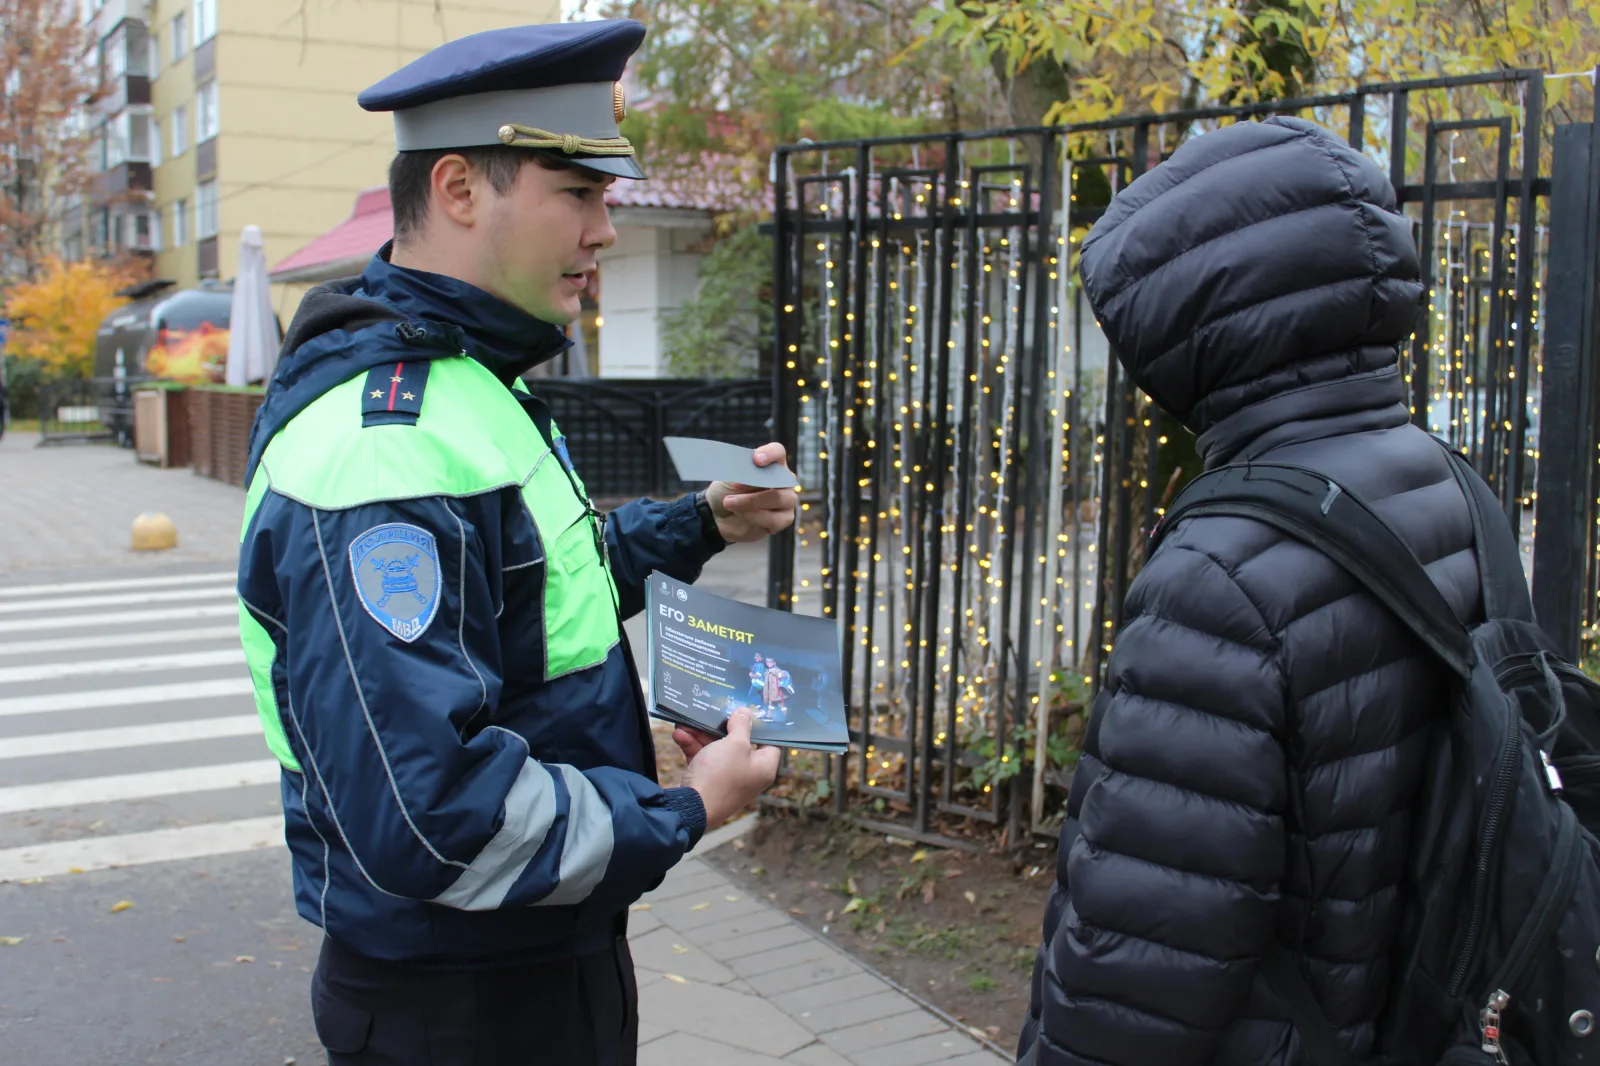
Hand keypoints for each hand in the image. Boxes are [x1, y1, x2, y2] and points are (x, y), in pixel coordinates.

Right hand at [678, 710, 780, 827]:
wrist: (690, 807)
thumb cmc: (720, 775)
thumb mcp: (735, 744)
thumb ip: (741, 726)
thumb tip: (746, 713)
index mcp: (763, 768)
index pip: (769, 743)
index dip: (760, 727)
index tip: (748, 712)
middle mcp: (748, 774)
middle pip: (739, 744)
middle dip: (722, 728)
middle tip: (715, 712)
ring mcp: (727, 779)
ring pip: (717, 750)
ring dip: (701, 735)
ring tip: (688, 721)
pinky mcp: (708, 783)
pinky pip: (703, 760)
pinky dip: (693, 747)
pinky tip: (680, 734)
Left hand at [706, 443, 798, 543]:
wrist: (719, 516)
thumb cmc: (726, 492)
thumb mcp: (728, 480)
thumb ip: (740, 472)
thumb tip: (747, 474)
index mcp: (770, 464)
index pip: (778, 452)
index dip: (770, 453)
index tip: (756, 459)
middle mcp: (783, 480)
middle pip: (782, 480)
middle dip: (756, 487)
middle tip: (730, 494)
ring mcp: (786, 500)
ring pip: (780, 499)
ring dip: (752, 503)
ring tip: (730, 504)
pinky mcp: (783, 519)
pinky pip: (776, 519)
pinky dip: (756, 517)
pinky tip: (742, 515)